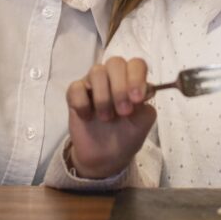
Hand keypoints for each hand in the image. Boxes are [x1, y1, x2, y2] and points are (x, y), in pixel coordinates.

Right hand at [65, 57, 155, 178]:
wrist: (104, 157)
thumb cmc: (126, 135)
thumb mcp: (142, 124)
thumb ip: (145, 106)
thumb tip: (145, 90)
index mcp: (132, 80)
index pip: (136, 64)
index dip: (137, 77)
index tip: (137, 99)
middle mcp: (113, 77)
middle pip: (115, 63)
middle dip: (120, 88)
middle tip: (123, 112)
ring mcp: (92, 83)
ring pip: (96, 71)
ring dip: (103, 97)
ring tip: (106, 118)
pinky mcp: (75, 93)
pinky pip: (76, 87)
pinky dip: (82, 103)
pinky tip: (87, 117)